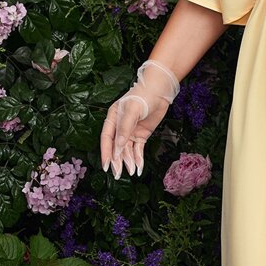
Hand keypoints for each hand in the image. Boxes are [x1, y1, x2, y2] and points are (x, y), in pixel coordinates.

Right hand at [99, 59, 179, 178]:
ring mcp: (131, 132)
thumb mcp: (132, 110)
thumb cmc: (143, 96)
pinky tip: (139, 168)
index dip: (106, 152)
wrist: (159, 91)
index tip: (106, 165)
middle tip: (117, 175)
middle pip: (116, 147)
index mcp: (112, 119)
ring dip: (129, 161)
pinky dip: (138, 158)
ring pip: (127, 150)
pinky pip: (138, 149)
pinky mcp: (141, 135)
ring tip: (132, 172)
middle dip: (117, 161)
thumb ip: (124, 128)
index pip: (106, 138)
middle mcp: (120, 127)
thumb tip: (118, 146)